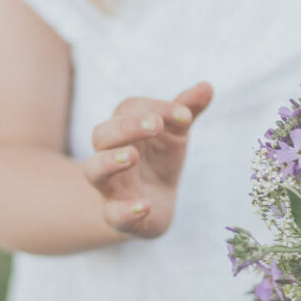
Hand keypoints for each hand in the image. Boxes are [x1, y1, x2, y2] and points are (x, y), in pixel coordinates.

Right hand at [83, 81, 213, 238]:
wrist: (156, 203)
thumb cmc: (160, 159)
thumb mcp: (176, 133)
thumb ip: (188, 109)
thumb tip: (207, 86)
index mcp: (124, 130)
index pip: (129, 109)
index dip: (157, 108)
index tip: (186, 116)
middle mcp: (110, 154)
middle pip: (101, 134)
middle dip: (126, 127)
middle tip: (155, 126)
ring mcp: (111, 186)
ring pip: (93, 170)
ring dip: (110, 161)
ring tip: (132, 156)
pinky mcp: (117, 215)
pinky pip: (112, 214)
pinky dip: (126, 211)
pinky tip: (145, 206)